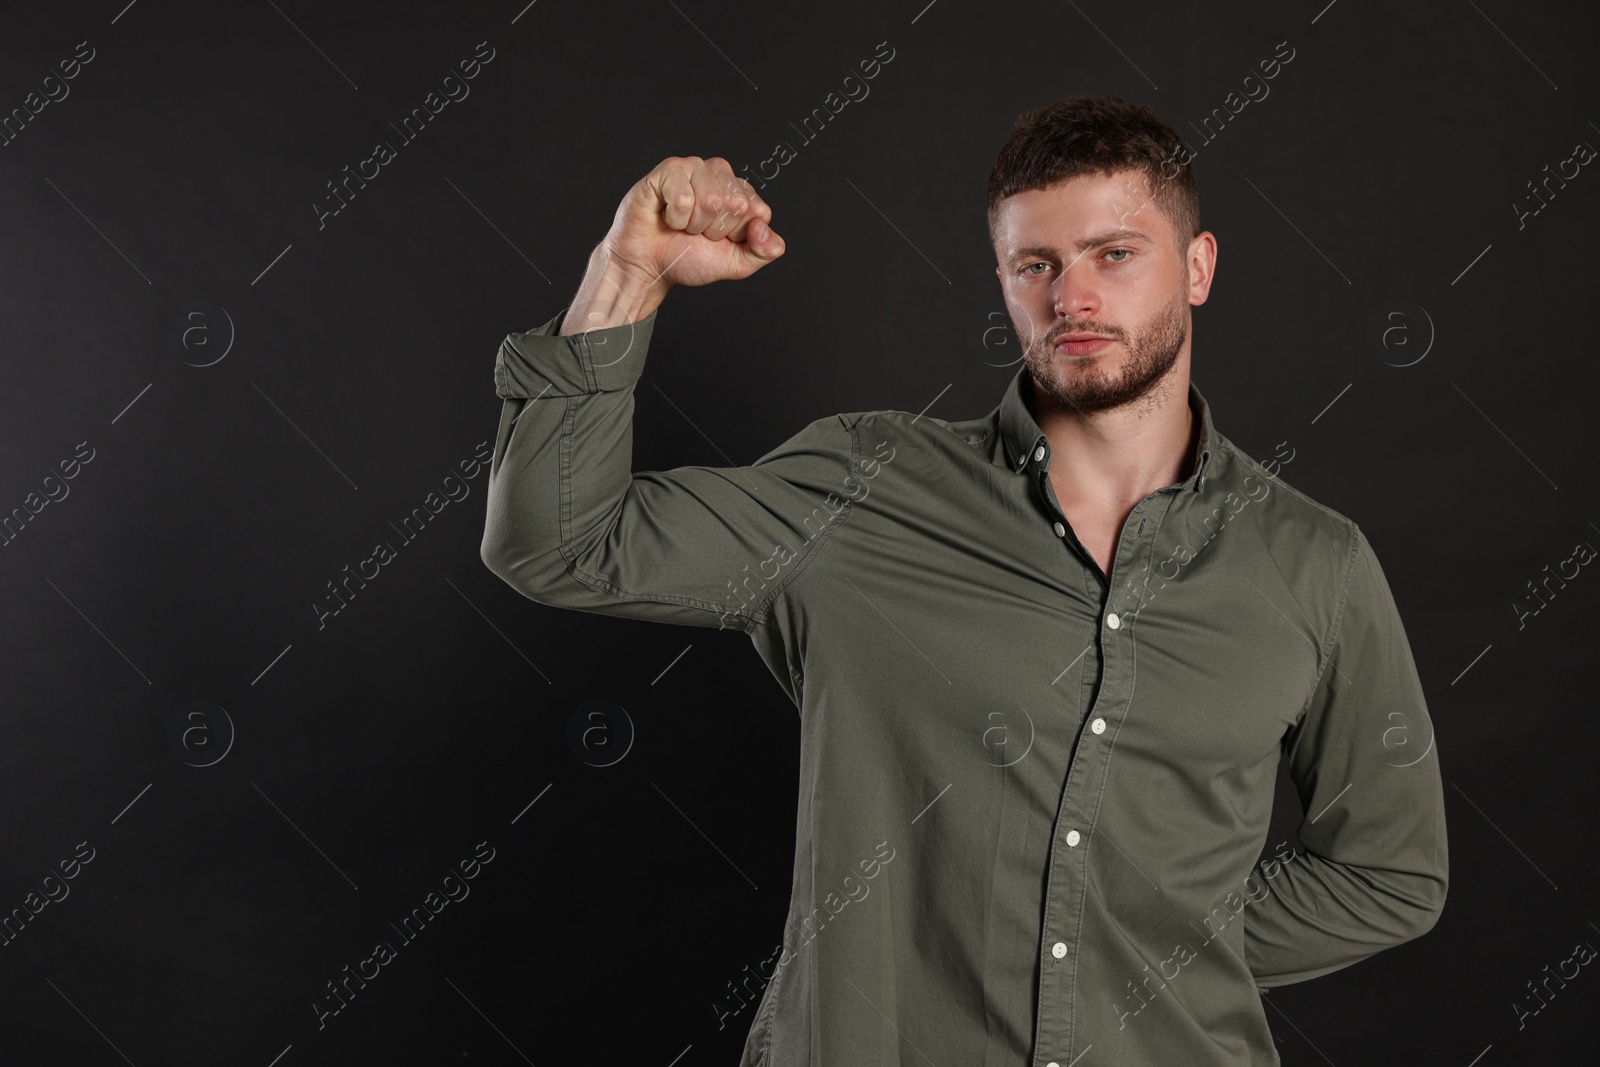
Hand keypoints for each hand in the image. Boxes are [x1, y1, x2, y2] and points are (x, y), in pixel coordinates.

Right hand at [603, 155, 784, 289]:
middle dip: (714, 230)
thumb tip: (763, 225)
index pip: (758, 211)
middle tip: (695, 232)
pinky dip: (674, 218)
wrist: (649, 266)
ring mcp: (694, 167)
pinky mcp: (669, 169)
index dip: (737, 234)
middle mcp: (720, 174)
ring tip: (681, 224)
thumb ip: (764, 251)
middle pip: (735, 204)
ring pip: (710, 200)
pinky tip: (666, 215)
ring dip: (692, 224)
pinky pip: (683, 198)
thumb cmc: (688, 258)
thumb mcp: (737, 264)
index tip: (718, 238)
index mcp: (739, 192)